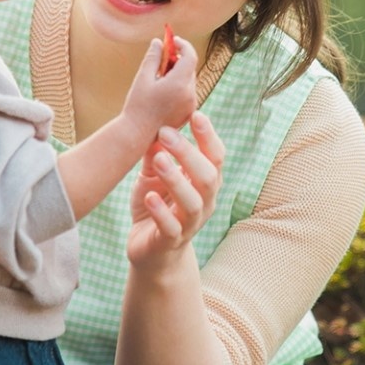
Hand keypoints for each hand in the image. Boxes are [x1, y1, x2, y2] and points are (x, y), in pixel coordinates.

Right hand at [121, 35, 198, 147]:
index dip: (182, 45)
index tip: (171, 40)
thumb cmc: (137, 105)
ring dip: (178, 73)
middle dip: (178, 59)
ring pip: (189, 80)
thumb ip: (153, 58)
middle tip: (162, 55)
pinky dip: (179, 85)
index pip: (190, 56)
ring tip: (159, 75)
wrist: (138, 135)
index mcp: (179, 84)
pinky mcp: (188, 113)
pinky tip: (162, 90)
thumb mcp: (142, 78)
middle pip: (190, 68)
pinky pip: (187, 92)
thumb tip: (158, 41)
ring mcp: (191, 105)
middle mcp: (189, 94)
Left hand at [127, 111, 223, 270]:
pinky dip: (161, 212)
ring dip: (176, 179)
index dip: (208, 136)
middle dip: (188, 153)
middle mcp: (204, 202)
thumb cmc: (156, 205)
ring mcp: (189, 224)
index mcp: (204, 183)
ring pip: (192, 202)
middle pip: (207, 176)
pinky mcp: (170, 242)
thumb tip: (155, 122)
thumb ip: (157, 152)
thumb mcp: (154, 175)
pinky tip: (149, 196)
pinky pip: (171, 227)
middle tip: (165, 132)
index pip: (215, 157)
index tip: (195, 114)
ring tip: (159, 160)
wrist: (150, 251)